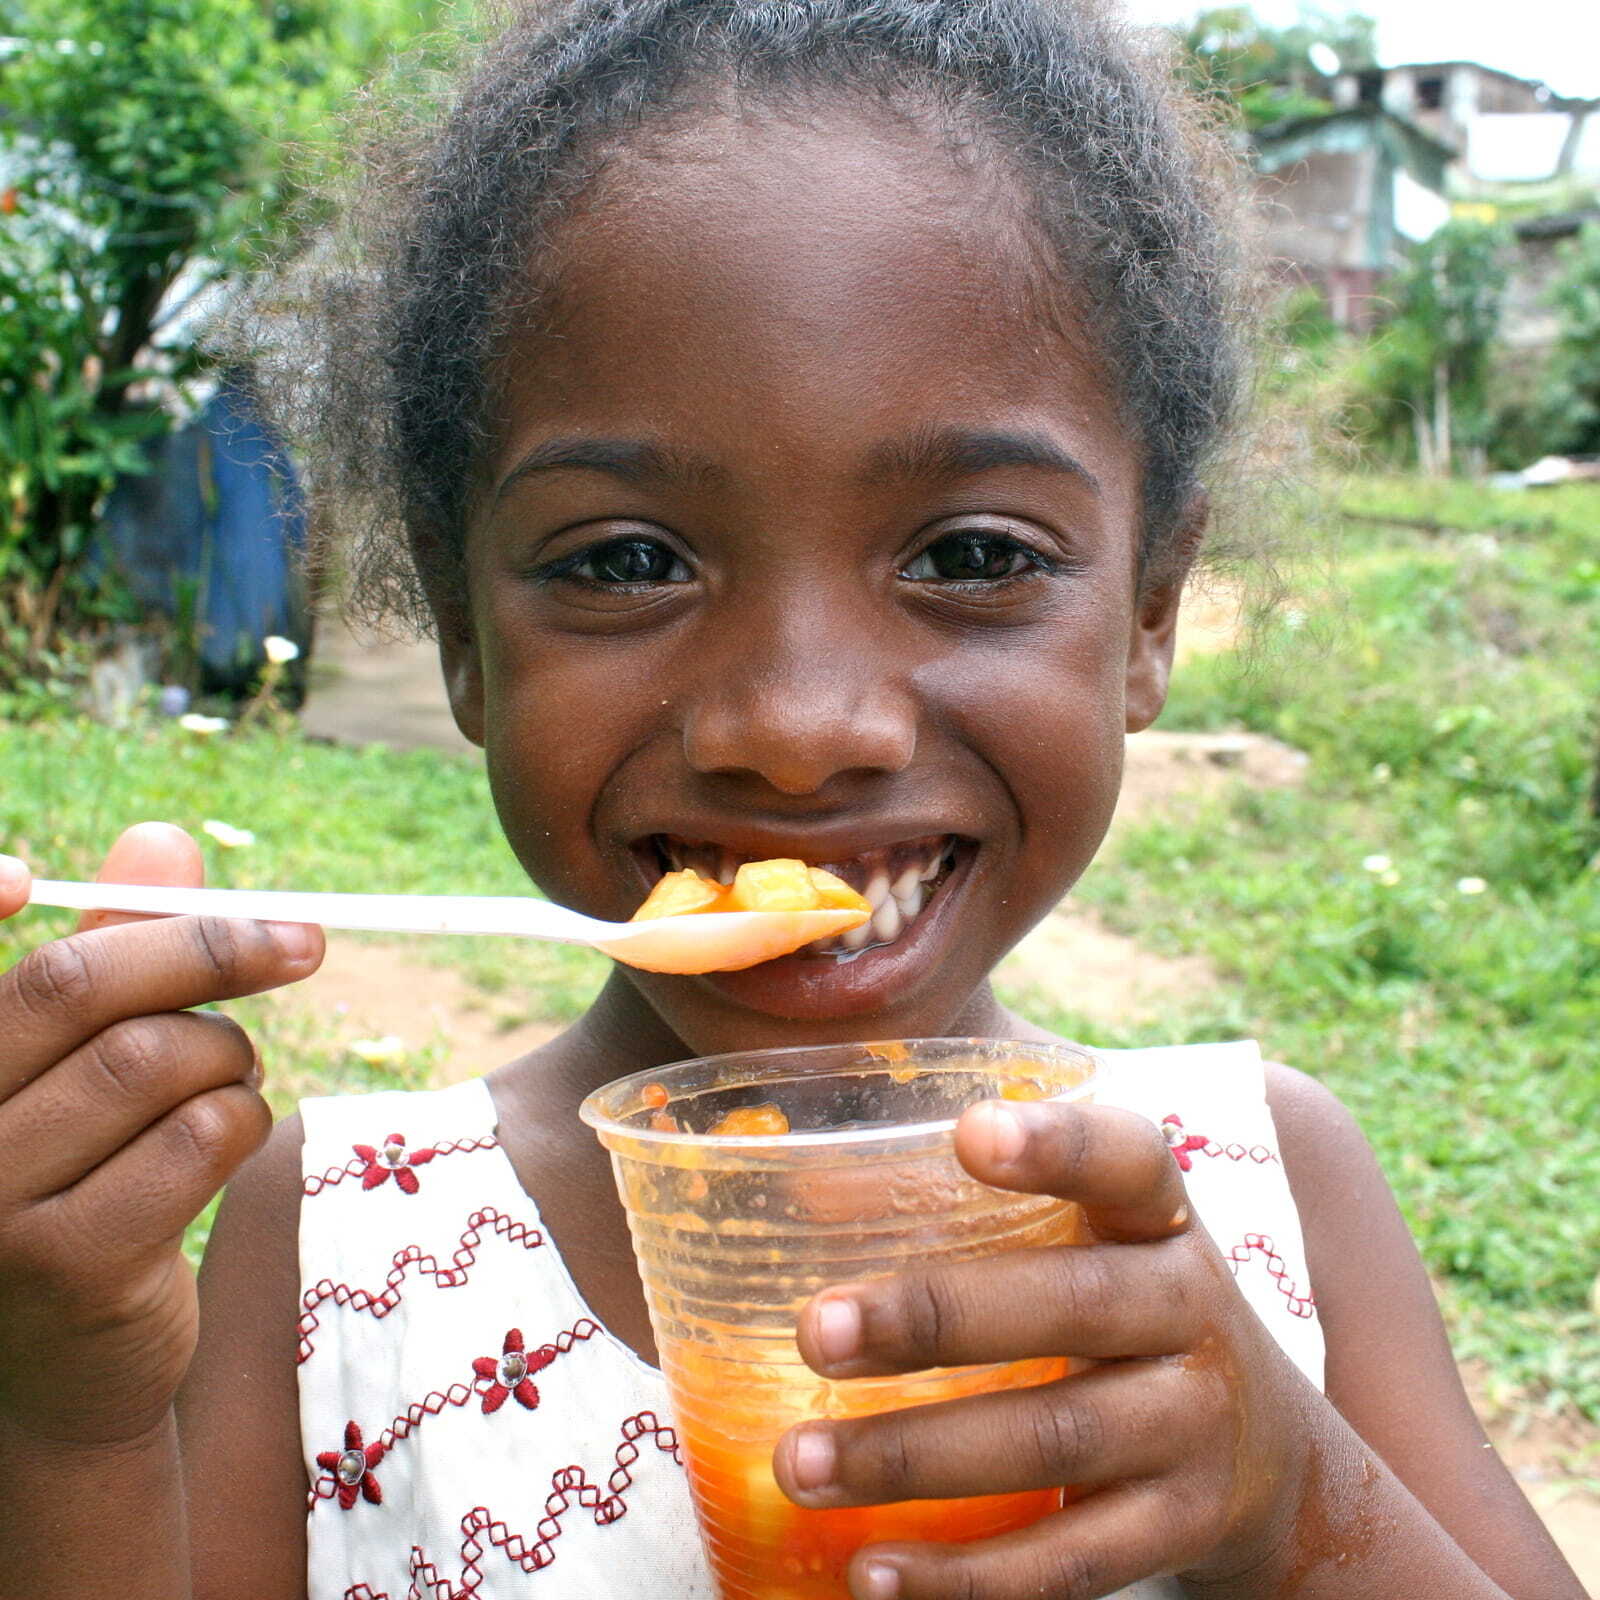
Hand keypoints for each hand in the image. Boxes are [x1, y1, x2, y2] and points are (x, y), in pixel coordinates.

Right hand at [0, 824, 323, 1448]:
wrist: (69, 1372)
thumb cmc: (85, 1182)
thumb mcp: (90, 1063)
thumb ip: (119, 950)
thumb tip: (160, 838)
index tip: (27, 879)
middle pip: (79, 985)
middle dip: (211, 948)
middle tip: (303, 943)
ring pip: (155, 1059)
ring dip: (232, 1053)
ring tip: (236, 1074)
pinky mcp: (65, 1263)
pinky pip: (197, 1137)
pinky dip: (243, 1117)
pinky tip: (231, 1137)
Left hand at [773, 1098, 1317, 1598]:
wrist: (1275, 1459)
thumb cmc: (1130, 1312)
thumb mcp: (1090, 1242)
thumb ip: (977, 1207)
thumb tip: (808, 1194)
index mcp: (1161, 1221)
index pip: (1127, 1161)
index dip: (1058, 1144)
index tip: (970, 1131)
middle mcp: (1191, 1312)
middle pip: (1069, 1306)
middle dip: (933, 1318)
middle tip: (813, 1330)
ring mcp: (1193, 1428)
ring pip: (1052, 1441)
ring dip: (914, 1456)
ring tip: (801, 1462)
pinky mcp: (1178, 1530)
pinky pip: (1067, 1563)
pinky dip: (966, 1577)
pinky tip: (874, 1571)